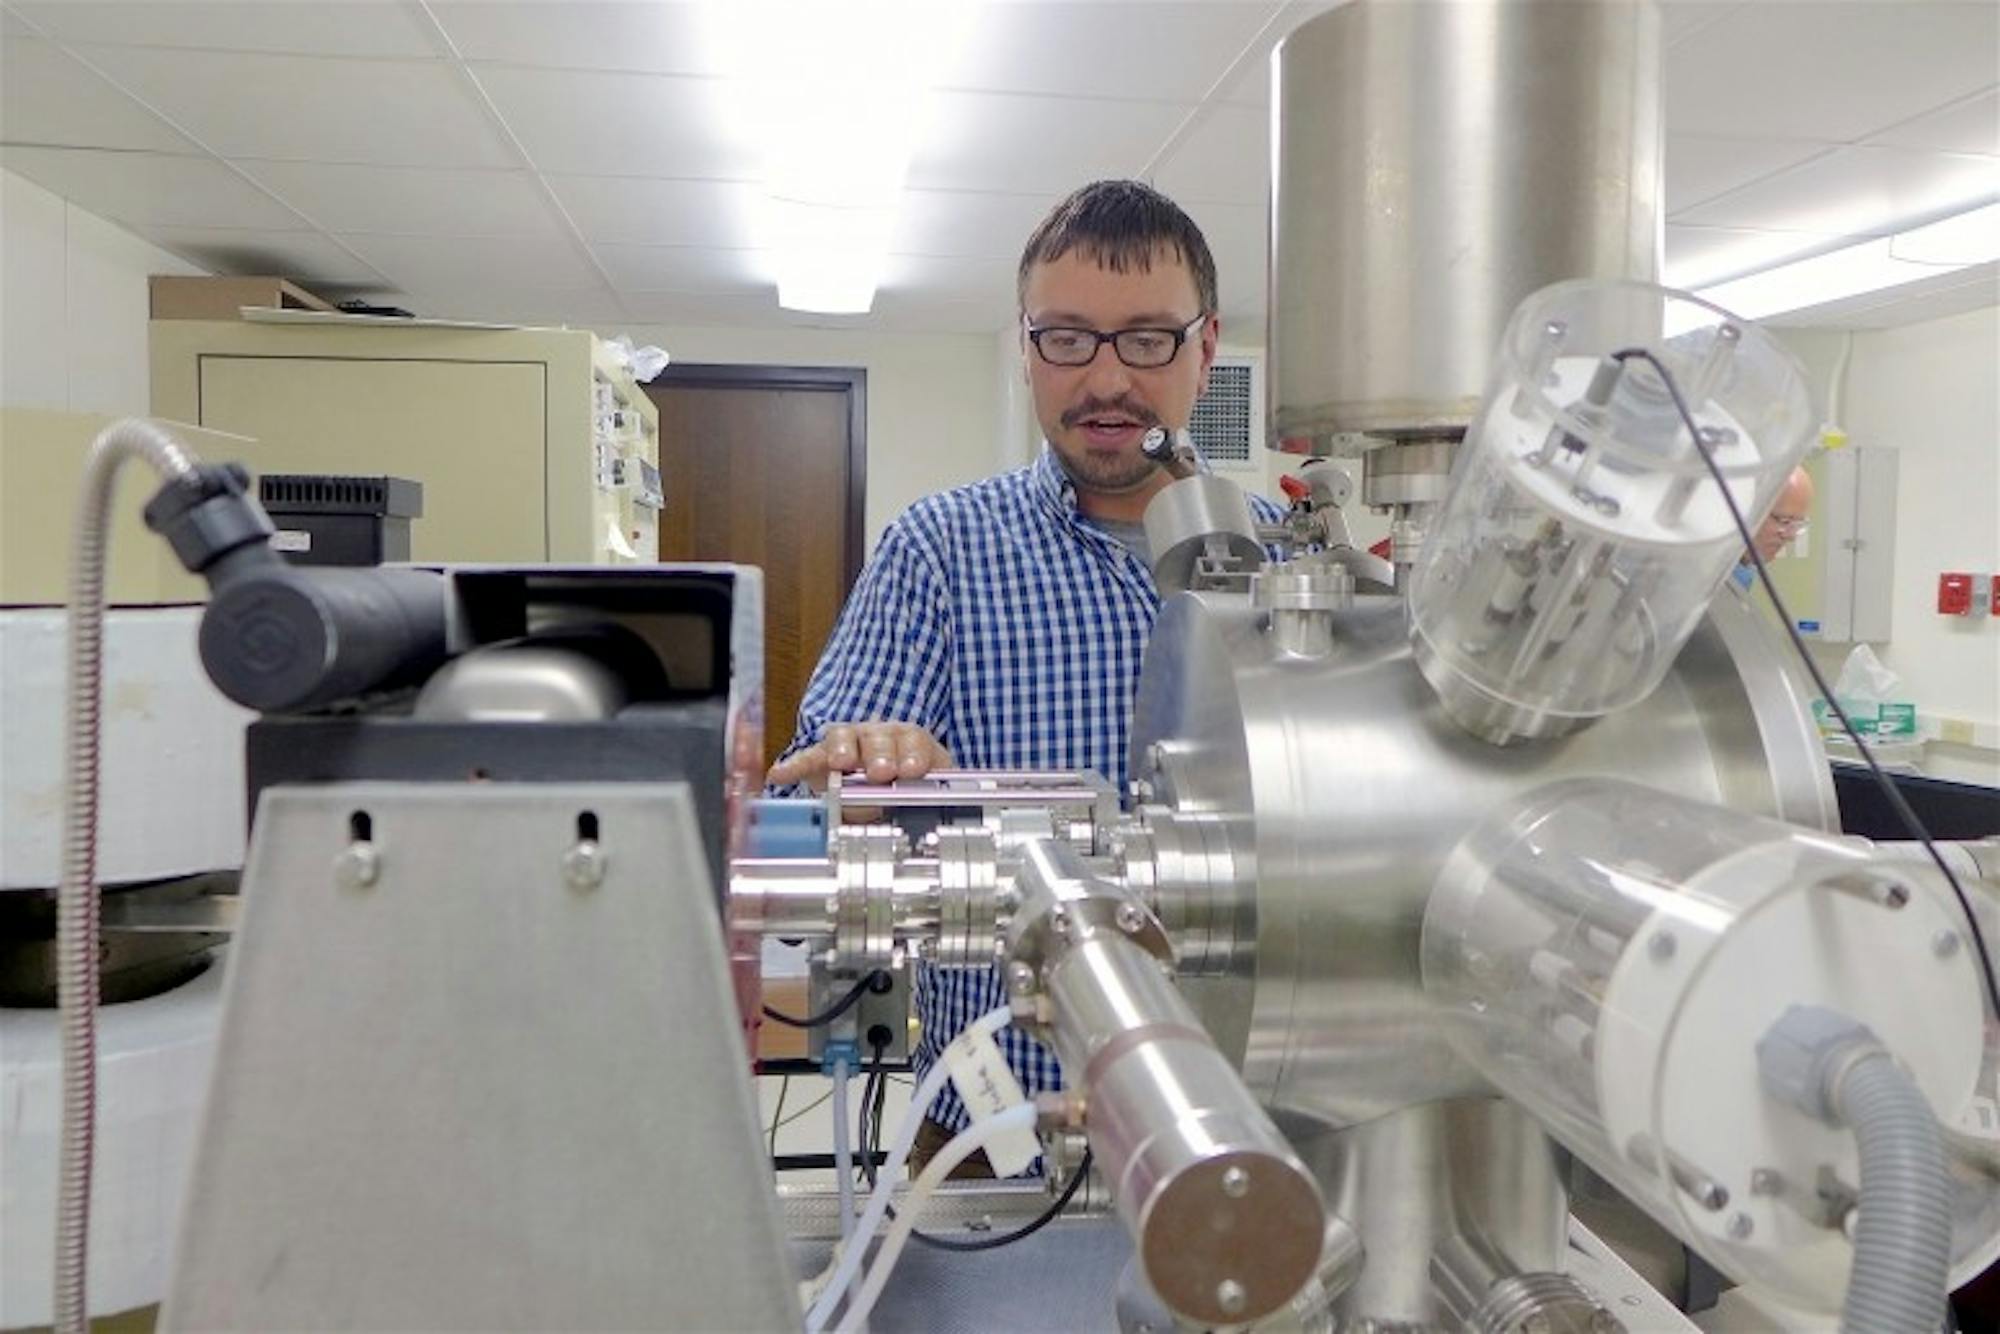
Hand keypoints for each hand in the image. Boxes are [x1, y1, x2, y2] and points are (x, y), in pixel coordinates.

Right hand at [766, 722, 951, 791]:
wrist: (889, 784)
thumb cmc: (909, 787)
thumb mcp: (921, 793)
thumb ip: (918, 800)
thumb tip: (917, 821)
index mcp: (910, 744)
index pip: (913, 742)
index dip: (913, 755)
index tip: (913, 770)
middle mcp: (878, 737)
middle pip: (878, 737)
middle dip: (880, 753)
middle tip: (881, 771)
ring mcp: (848, 744)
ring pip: (843, 738)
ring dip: (843, 749)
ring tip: (841, 761)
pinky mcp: (820, 759)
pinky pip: (806, 760)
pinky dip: (794, 767)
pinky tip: (780, 774)